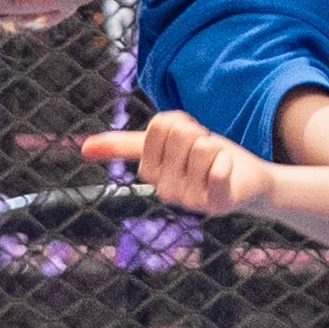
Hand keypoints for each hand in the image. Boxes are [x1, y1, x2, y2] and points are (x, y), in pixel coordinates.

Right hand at [82, 111, 273, 215]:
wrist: (246, 182)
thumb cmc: (204, 160)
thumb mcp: (165, 146)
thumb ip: (125, 145)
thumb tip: (82, 148)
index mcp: (150, 173)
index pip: (160, 125)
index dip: (181, 122)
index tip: (189, 137)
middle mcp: (165, 190)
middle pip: (181, 134)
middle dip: (199, 134)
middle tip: (206, 152)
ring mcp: (190, 200)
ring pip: (202, 147)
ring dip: (215, 147)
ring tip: (217, 162)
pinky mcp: (215, 205)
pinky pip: (218, 169)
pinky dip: (227, 161)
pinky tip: (227, 172)